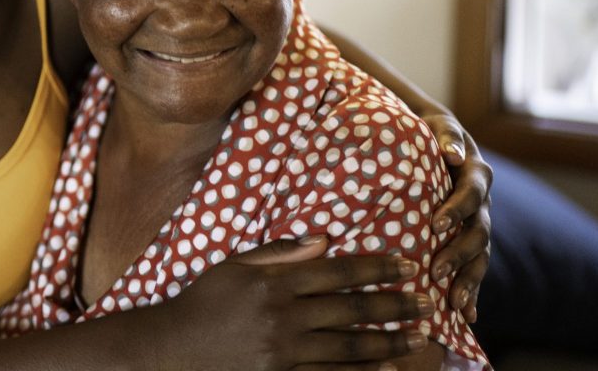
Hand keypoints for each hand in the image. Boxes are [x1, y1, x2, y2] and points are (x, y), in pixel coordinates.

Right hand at [147, 236, 432, 370]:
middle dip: (394, 305)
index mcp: (272, 283)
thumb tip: (324, 240)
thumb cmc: (202, 303)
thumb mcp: (233, 267)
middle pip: (351, 310)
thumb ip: (279, 253)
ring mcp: (284, 353)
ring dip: (388, 343)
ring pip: (349, 348)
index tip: (406, 265)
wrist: (172, 351)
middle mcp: (282, 317)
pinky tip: (385, 370)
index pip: (337, 272)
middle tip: (426, 303)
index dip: (375, 268)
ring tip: (417, 339)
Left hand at [420, 113, 491, 321]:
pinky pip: (475, 268)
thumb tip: (452, 152)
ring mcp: (479, 223)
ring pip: (480, 256)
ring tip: (456, 306)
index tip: (435, 225)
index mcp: (476, 174)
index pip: (470, 194)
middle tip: (437, 270)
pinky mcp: (470, 239)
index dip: (456, 210)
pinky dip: (473, 291)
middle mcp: (482, 203)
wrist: (438, 140)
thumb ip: (446, 136)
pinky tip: (468, 318)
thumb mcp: (437, 126)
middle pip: (478, 232)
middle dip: (459, 253)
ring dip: (469, 280)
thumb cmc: (431, 130)